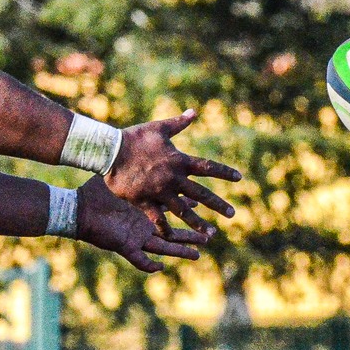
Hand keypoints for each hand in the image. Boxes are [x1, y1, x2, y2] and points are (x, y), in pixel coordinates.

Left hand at [74, 177, 212, 272]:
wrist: (77, 207)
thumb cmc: (96, 192)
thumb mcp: (122, 181)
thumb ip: (138, 170)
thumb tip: (150, 154)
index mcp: (145, 212)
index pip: (172, 211)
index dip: (189, 210)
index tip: (204, 207)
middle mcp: (143, 227)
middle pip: (174, 232)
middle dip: (192, 234)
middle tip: (210, 235)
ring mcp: (135, 238)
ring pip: (163, 248)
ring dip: (179, 252)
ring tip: (197, 255)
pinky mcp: (124, 246)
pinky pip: (138, 260)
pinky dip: (148, 265)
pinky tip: (160, 267)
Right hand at [105, 111, 240, 225]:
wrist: (110, 151)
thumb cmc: (134, 138)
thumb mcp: (158, 128)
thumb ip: (178, 123)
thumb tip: (194, 112)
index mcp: (179, 161)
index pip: (207, 167)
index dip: (224, 172)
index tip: (239, 178)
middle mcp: (173, 179)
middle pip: (201, 194)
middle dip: (218, 204)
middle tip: (232, 214)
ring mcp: (160, 192)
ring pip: (184, 211)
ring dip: (198, 223)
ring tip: (211, 234)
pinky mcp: (145, 201)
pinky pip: (158, 218)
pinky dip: (166, 229)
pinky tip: (173, 237)